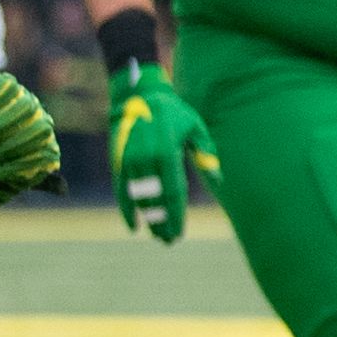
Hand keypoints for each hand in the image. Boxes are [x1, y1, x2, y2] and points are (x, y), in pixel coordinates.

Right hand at [107, 61, 217, 242]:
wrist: (138, 96)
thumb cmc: (173, 113)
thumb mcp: (195, 127)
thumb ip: (206, 153)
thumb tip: (218, 179)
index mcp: (166, 152)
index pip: (173, 192)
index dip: (175, 215)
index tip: (179, 233)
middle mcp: (146, 159)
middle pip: (155, 199)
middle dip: (162, 222)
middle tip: (169, 240)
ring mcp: (129, 161)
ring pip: (139, 198)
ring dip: (148, 218)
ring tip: (157, 236)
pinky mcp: (118, 162)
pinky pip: (121, 191)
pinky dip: (126, 209)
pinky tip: (134, 226)